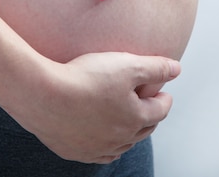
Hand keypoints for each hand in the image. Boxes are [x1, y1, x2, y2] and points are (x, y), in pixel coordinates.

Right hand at [5, 52, 180, 163]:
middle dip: (148, 115)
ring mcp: (96, 148)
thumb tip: (176, 69)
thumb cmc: (84, 78)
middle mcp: (120, 138)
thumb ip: (155, 67)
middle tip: (147, 104)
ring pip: (122, 144)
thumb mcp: (127, 64)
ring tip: (126, 121)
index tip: (162, 91)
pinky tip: (102, 139)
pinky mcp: (74, 150)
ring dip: (128, 132)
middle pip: (143, 129)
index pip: (160, 109)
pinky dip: (105, 146)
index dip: (164, 97)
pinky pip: (97, 153)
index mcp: (136, 118)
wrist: (42, 95)